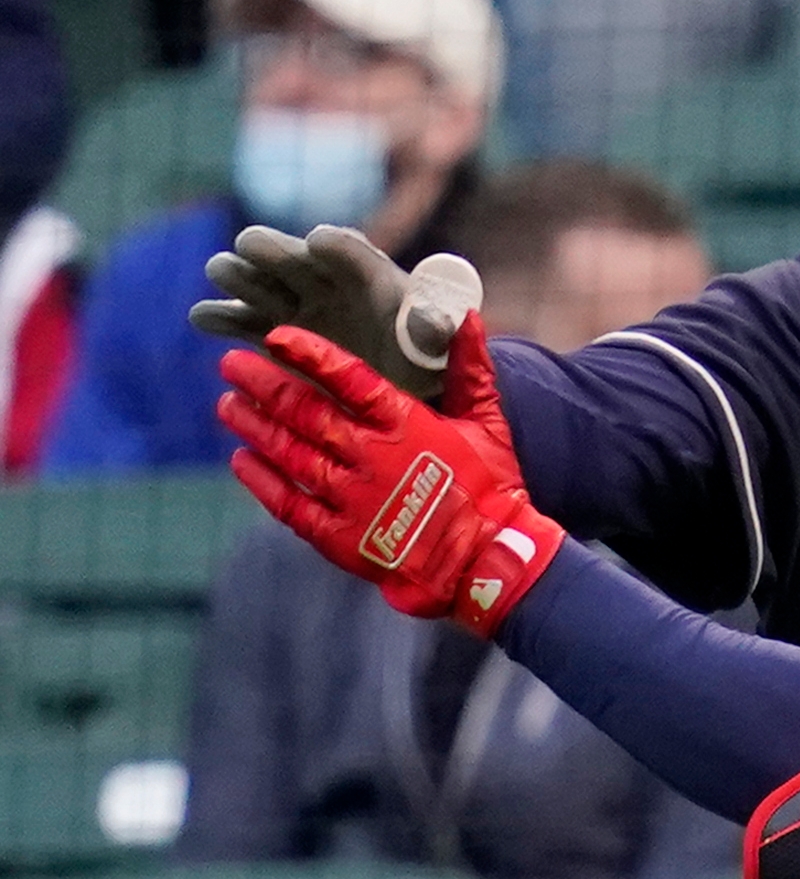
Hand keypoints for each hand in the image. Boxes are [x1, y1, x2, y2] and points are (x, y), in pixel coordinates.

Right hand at [191, 224, 485, 398]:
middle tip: (251, 249)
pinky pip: (236, 318)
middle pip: (289, 255)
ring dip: (237, 274)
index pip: (351, 251)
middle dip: (271, 249)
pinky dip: (219, 316)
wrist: (401, 389)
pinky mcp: (269, 332)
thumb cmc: (429, 363)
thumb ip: (437, 332)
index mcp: (371, 276)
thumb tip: (428, 317)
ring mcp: (293, 303)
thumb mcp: (444, 351)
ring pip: (254, 278)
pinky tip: (204, 317)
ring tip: (224, 273)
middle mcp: (325, 281)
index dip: (336, 245)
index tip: (318, 243)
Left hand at [215, 318, 564, 637]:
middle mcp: (371, 456)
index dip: (310, 355)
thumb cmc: (492, 488)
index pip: (349, 378)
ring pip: (289, 453)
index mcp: (406, 425)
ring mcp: (351, 498)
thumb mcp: (489, 423)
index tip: (277, 337)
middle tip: (232, 365)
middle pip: (305, 412)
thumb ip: (471, 371)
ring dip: (255, 426)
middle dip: (263, 385)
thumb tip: (470, 318)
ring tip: (228, 405)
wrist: (488, 560)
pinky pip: (289, 504)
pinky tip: (241, 461)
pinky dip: (261, 482)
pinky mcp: (340, 537)